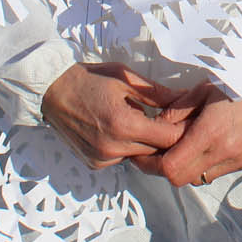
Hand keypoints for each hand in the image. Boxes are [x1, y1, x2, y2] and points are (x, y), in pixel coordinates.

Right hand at [41, 62, 195, 169]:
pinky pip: (123, 159)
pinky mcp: (94, 163)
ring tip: (147, 122)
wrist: (51, 91)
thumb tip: (185, 100)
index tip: (191, 120)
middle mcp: (113, 148)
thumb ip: (158, 93)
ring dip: (148, 144)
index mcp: (124, 125)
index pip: (168, 138)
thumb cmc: (89, 79)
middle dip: (168, 137)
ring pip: (141, 157)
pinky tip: (126, 131)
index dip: (183, 129)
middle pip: (157, 151)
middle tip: (173, 120)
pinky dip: (130, 148)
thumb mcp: (126, 78)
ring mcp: (102, 158)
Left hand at [157, 88, 241, 187]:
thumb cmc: (234, 83)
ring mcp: (239, 159)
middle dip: (166, 169)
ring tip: (185, 147)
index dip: (151, 165)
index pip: (171, 167)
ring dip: (188, 167)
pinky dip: (206, 164)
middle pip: (181, 179)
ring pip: (199, 178)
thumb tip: (154, 129)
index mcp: (211, 131)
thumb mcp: (200, 90)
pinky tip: (208, 146)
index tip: (142, 155)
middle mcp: (226, 151)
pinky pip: (217, 173)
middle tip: (158, 154)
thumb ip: (175, 112)